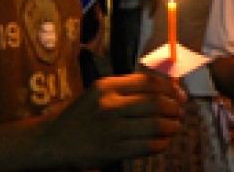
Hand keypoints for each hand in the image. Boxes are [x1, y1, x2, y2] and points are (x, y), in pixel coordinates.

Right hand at [41, 72, 186, 167]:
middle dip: (174, 108)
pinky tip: (163, 141)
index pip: (149, 82)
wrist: (54, 141)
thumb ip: (129, 88)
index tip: (180, 95)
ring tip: (174, 127)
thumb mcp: (100, 92)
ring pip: (156, 126)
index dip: (170, 88)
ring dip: (172, 127)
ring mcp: (111, 129)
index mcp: (107, 86)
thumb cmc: (84, 114)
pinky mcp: (113, 150)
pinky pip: (148, 146)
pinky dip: (162, 143)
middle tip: (180, 113)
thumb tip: (167, 88)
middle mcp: (109, 105)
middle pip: (156, 103)